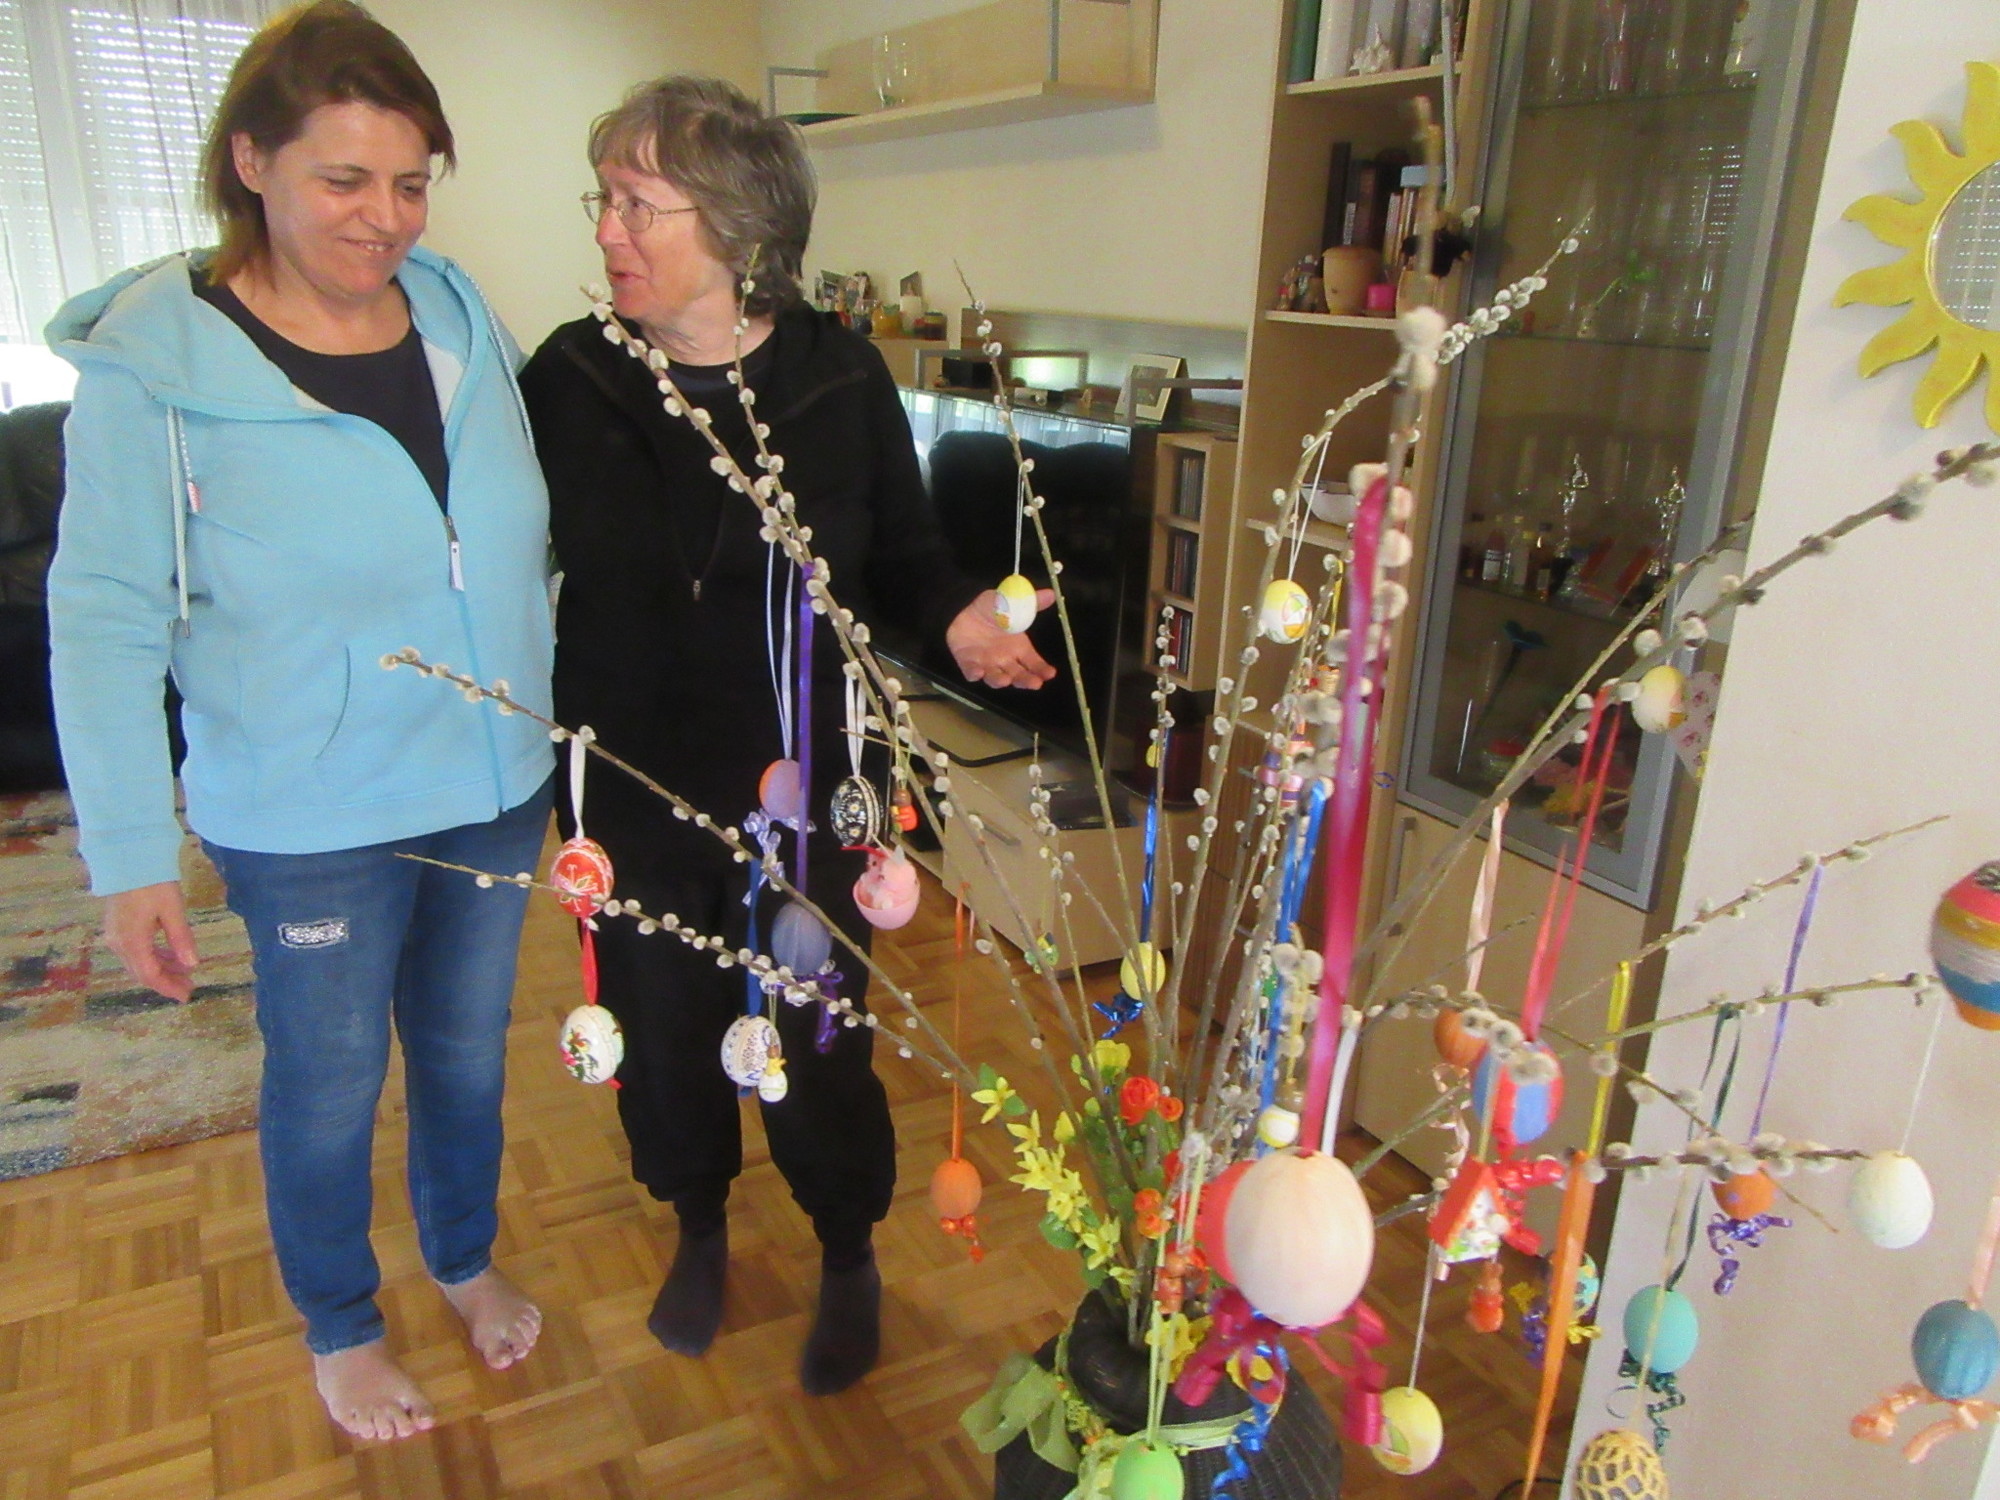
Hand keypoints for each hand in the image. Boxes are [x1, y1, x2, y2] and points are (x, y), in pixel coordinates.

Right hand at [103, 882, 198, 1002]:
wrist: (127, 859)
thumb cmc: (152, 882)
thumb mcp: (172, 909)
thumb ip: (181, 938)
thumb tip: (192, 964)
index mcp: (132, 941)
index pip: (149, 975)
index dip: (168, 987)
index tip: (186, 995)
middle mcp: (119, 943)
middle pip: (142, 971)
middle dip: (166, 981)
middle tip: (189, 985)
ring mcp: (115, 935)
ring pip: (138, 962)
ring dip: (160, 968)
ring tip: (184, 971)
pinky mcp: (117, 927)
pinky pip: (134, 950)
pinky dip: (153, 956)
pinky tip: (169, 955)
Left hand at [947, 588, 1058, 689]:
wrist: (964, 609)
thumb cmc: (993, 609)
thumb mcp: (1013, 603)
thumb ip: (1032, 602)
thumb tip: (1052, 594)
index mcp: (1019, 647)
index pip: (1034, 663)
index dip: (1042, 669)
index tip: (1050, 674)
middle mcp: (1005, 660)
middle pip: (1019, 675)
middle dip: (1026, 681)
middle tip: (1035, 684)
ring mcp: (987, 664)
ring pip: (996, 677)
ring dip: (1000, 680)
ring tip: (1006, 680)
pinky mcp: (968, 663)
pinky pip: (971, 671)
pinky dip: (974, 673)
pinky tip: (977, 673)